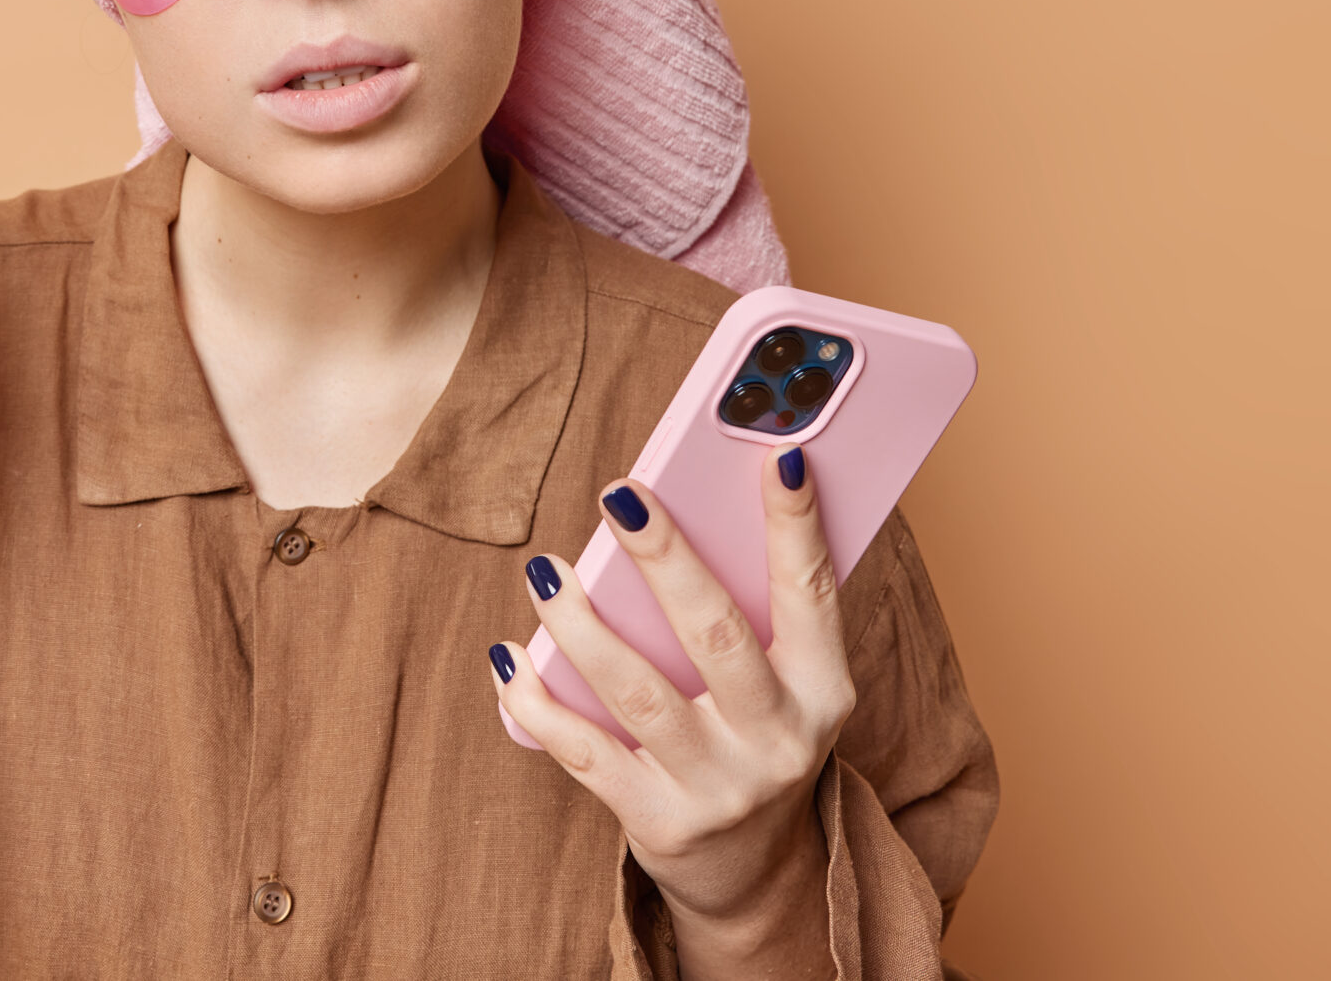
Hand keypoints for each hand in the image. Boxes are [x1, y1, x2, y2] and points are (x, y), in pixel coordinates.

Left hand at [491, 459, 851, 978]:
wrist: (753, 875)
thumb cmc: (755, 739)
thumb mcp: (786, 686)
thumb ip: (753, 613)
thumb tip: (687, 510)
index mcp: (822, 691)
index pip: (813, 594)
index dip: (795, 527)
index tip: (776, 454)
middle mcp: (779, 742)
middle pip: (715, 633)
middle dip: (664, 558)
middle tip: (619, 494)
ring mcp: (719, 788)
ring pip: (637, 692)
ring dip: (580, 625)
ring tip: (545, 571)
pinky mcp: (660, 824)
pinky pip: (584, 753)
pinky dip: (537, 700)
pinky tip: (508, 658)